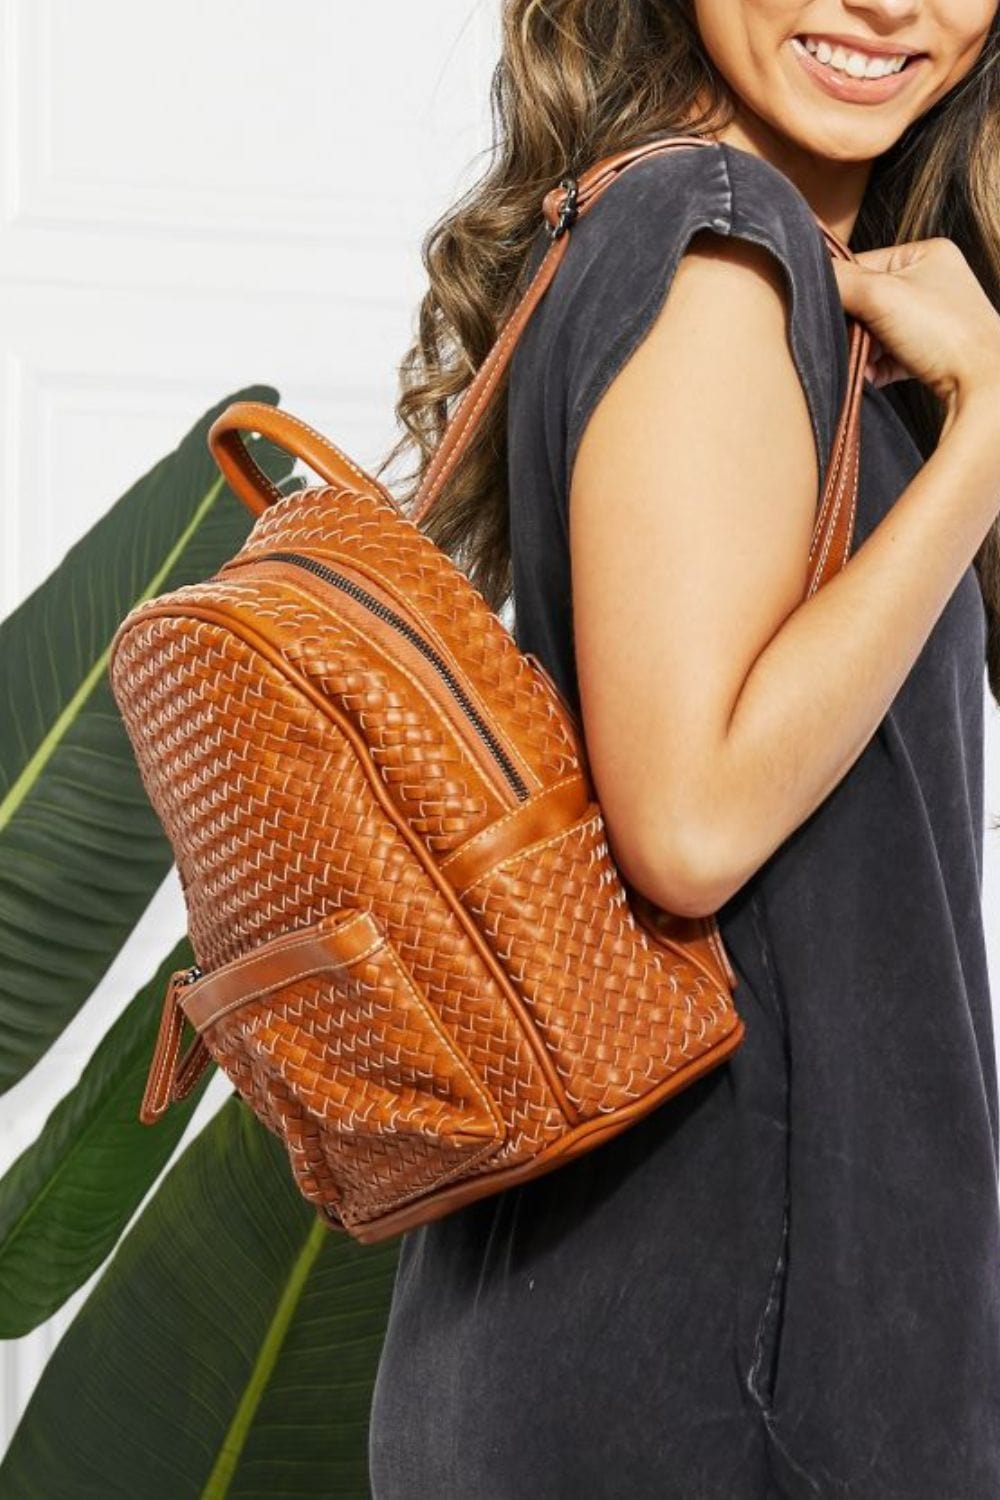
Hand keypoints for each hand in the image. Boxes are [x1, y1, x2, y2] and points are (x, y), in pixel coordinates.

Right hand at [830, 238, 999, 411]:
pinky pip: (891, 356)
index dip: (843, 290)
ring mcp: (934, 319)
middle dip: (854, 326)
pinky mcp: (931, 353)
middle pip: (869, 300)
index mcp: (927, 253)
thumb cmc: (945, 333)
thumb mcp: (881, 295)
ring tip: (862, 363)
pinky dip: (877, 367)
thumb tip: (806, 270)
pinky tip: (871, 376)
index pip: (865, 264)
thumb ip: (840, 281)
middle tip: (848, 341)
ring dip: (863, 350)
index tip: (833, 313)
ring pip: (878, 331)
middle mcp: (934, 281)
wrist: (982, 384)